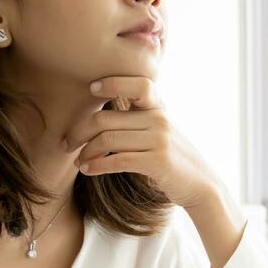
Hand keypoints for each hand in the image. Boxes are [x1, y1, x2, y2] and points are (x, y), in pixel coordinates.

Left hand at [62, 76, 219, 207]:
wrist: (201, 184)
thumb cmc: (173, 158)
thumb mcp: (160, 131)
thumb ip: (138, 119)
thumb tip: (100, 115)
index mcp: (158, 108)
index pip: (139, 85)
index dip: (113, 82)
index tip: (91, 88)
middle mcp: (159, 120)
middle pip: (106, 118)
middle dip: (79, 131)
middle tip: (66, 143)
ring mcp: (159, 140)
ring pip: (107, 140)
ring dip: (85, 152)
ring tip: (77, 162)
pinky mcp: (157, 162)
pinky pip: (117, 160)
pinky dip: (97, 165)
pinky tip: (87, 170)